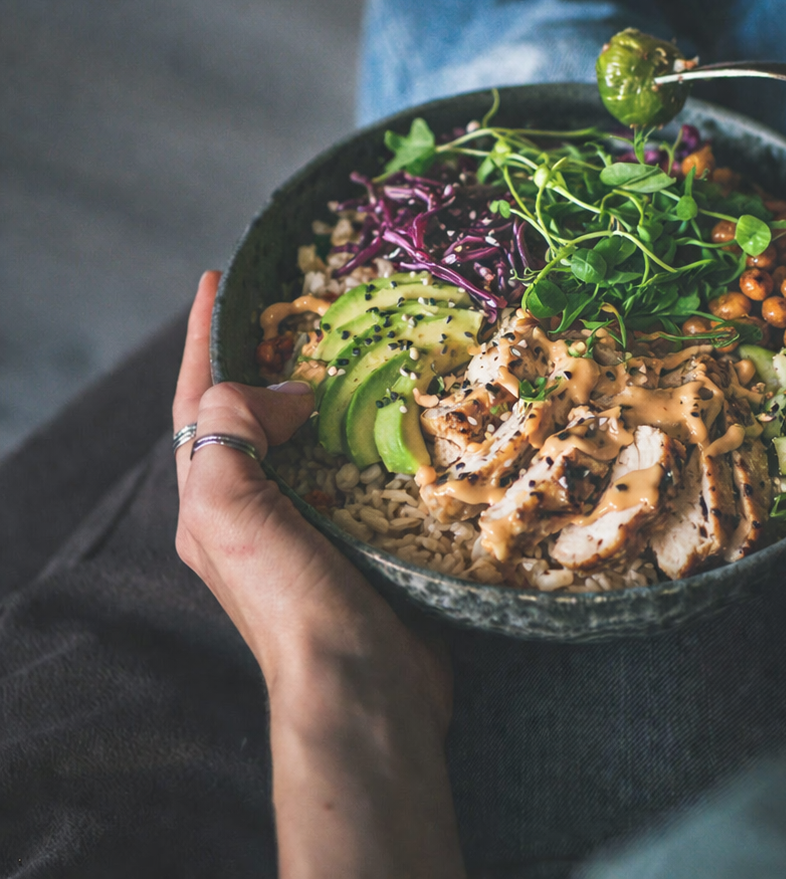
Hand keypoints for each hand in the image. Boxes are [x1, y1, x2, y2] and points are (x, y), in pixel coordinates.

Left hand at [174, 273, 462, 877]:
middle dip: (267, 354)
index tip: (221, 279)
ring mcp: (310, 522)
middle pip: (250, 411)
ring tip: (358, 341)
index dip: (204, 336)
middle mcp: (253, 507)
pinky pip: (361, 463)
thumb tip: (287, 391)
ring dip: (328, 386)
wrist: (363, 689)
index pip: (198, 399)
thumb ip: (229, 435)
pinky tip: (404, 409)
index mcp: (210, 499)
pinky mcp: (363, 533)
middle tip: (303, 304)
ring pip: (310, 435)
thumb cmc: (293, 604)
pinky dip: (374, 427)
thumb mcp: (231, 513)